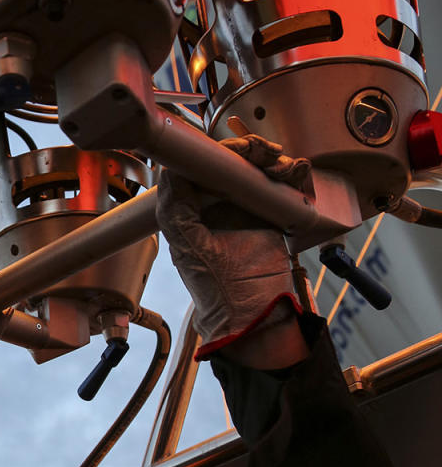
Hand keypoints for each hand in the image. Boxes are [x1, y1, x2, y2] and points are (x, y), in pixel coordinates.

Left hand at [157, 135, 309, 359]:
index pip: (200, 165)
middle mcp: (216, 205)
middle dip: (250, 152)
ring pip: (256, 170)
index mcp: (191, 210)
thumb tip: (169, 169)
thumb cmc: (220, 291)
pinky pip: (279, 186)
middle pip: (231, 162)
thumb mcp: (191, 248)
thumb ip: (176, 211)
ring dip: (272, 162)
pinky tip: (297, 173)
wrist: (259, 317)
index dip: (219, 150)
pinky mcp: (270, 217)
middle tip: (268, 155)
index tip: (238, 149)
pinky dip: (290, 175)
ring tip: (286, 168)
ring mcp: (244, 209)